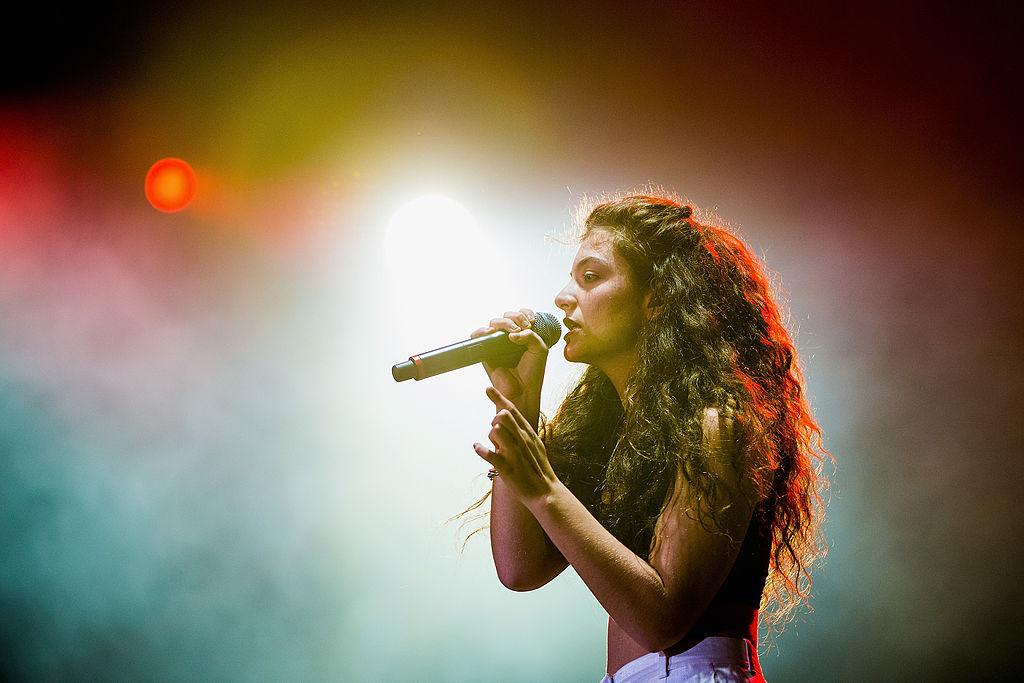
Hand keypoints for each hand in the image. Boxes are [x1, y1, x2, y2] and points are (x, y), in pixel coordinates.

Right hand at [469, 308, 548, 424]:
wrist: (524, 391)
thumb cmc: (533, 372)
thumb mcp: (540, 349)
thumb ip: (531, 336)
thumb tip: (512, 333)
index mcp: (523, 334)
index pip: (521, 314)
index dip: (525, 313)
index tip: (532, 321)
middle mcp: (509, 337)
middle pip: (507, 315)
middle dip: (516, 317)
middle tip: (524, 327)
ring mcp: (497, 343)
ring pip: (493, 322)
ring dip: (503, 322)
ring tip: (513, 331)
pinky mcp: (486, 352)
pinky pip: (478, 336)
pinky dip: (481, 331)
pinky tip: (491, 333)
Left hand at [473, 385, 559, 501]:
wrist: (546, 492)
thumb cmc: (538, 468)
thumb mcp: (535, 445)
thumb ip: (522, 431)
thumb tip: (507, 420)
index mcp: (528, 433)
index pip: (512, 410)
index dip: (499, 398)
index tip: (488, 388)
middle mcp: (522, 440)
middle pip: (503, 416)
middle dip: (495, 419)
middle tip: (495, 428)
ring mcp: (515, 454)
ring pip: (496, 432)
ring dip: (491, 436)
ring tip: (496, 446)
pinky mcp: (508, 468)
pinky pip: (491, 455)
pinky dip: (481, 450)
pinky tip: (477, 447)